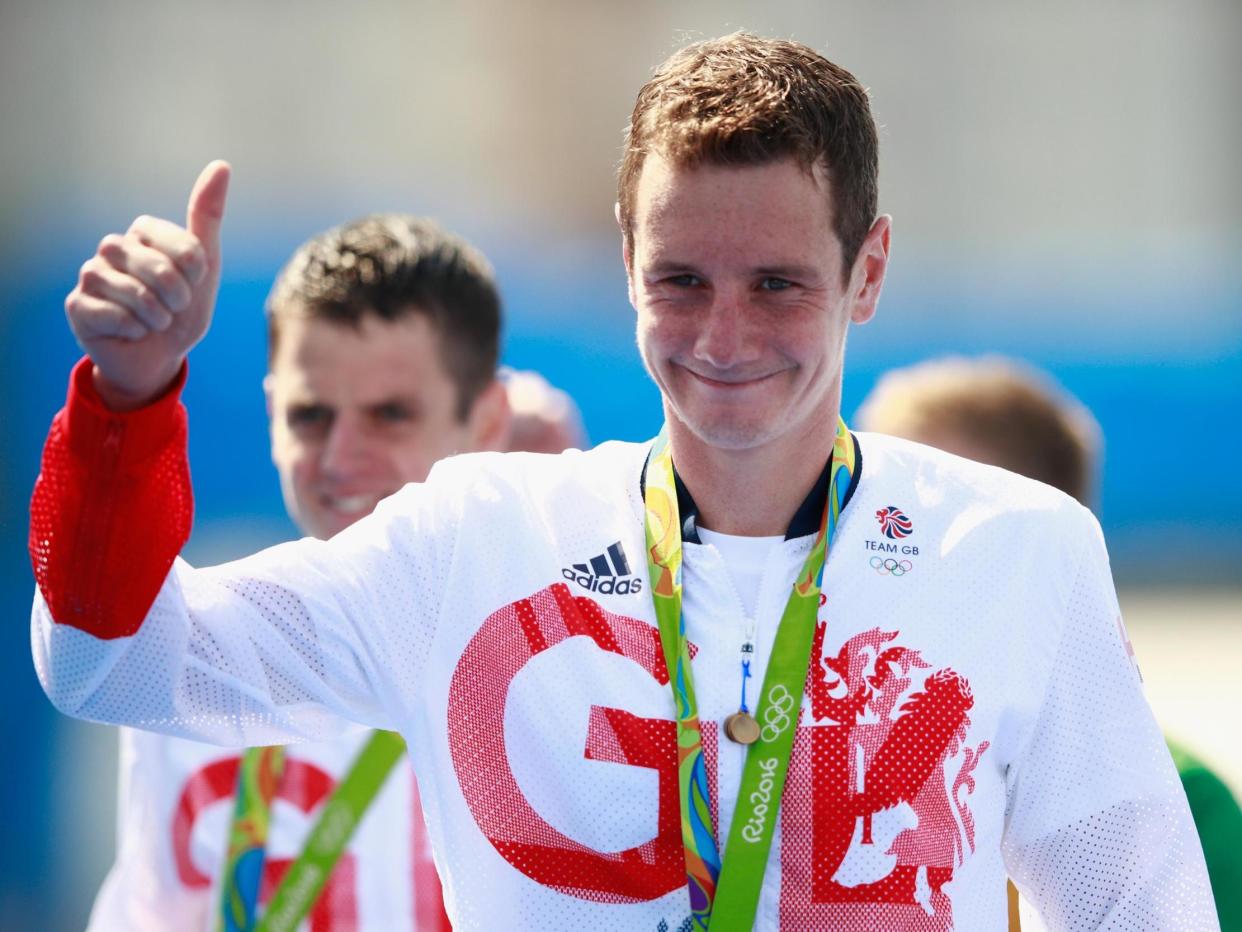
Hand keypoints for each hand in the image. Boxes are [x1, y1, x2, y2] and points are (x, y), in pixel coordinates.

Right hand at [65, 161, 230, 409]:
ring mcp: (91, 273)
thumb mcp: (205, 266)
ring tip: (153, 321)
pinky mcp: (78, 304)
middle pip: (160, 270)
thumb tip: (221, 164)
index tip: (194, 283)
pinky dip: (134, 331)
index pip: (185, 246)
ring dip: (157, 317)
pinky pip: (117, 317)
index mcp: (144, 231)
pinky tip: (130, 331)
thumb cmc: (182, 309)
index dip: (197, 274)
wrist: (158, 355)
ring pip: (137, 294)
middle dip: (178, 298)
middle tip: (173, 308)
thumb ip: (208, 216)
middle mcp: (113, 246)